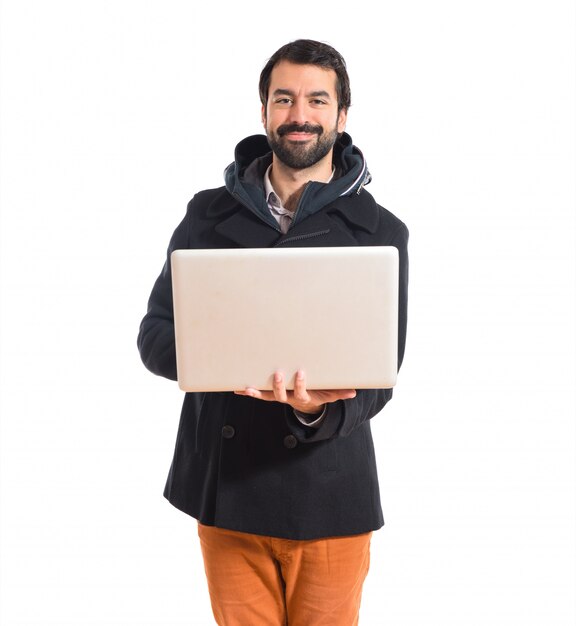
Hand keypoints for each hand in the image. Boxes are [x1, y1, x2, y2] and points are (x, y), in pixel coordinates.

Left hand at [234, 370, 355, 414]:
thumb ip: (340, 393)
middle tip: (276, 374)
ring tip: (246, 388)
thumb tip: (353, 392)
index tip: (301, 373)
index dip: (300, 384)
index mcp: (302, 396)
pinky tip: (236, 387)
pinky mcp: (271, 394)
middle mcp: (288, 397)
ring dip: (256, 392)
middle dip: (277, 385)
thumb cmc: (319, 395)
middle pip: (280, 394)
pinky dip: (248, 391)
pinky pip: (259, 394)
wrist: (308, 405)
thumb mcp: (330, 395)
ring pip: (266, 395)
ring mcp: (278, 396)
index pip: (300, 392)